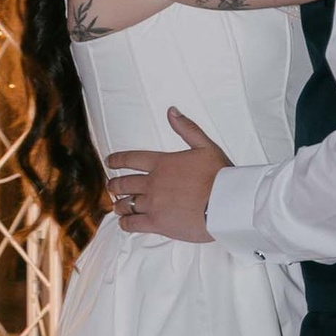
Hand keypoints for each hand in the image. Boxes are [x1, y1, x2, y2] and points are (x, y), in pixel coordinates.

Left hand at [107, 109, 229, 241]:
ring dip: (120, 204)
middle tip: (112, 186)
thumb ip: (187, 128)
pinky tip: (125, 222)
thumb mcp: (206, 146)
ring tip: (119, 206)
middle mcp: (153, 182)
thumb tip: (171, 111)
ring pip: (126, 204)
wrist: (225, 203)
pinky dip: (125, 223)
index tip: (109, 162)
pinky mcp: (156, 223)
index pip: (131, 159)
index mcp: (162, 163)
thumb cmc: (219, 175)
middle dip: (114, 185)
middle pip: (123, 183)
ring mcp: (152, 204)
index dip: (117, 160)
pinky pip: (132, 223)